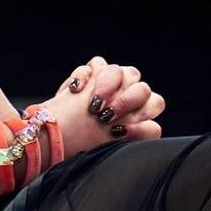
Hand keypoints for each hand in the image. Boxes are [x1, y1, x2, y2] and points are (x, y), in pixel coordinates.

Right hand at [46, 56, 166, 158]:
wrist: (55, 136)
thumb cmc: (84, 143)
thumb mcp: (109, 146)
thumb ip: (129, 136)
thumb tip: (128, 129)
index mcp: (139, 112)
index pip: (155, 104)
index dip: (142, 116)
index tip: (121, 131)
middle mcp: (128, 94)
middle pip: (142, 87)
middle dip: (126, 101)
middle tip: (106, 116)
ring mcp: (110, 82)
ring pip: (120, 71)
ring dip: (107, 86)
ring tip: (92, 105)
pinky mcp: (90, 73)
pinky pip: (96, 65)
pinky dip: (85, 76)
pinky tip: (75, 91)